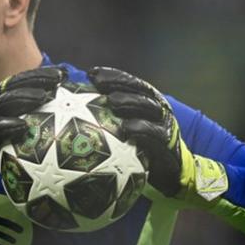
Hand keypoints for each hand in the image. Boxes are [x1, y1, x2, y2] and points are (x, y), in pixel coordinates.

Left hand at [87, 66, 227, 208]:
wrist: (169, 171)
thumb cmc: (140, 149)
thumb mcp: (123, 131)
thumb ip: (107, 117)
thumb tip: (74, 109)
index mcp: (147, 101)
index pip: (129, 83)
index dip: (112, 76)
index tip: (92, 73)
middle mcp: (158, 108)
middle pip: (140, 90)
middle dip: (120, 84)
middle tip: (100, 84)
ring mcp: (165, 124)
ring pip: (149, 108)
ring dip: (131, 102)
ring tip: (112, 101)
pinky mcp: (169, 142)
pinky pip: (155, 135)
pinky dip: (142, 130)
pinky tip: (127, 129)